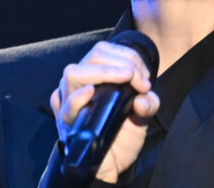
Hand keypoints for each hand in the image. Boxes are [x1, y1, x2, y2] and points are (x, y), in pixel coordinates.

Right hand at [50, 40, 159, 183]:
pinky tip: (91, 92)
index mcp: (95, 74)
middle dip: (123, 63)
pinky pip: (65, 105)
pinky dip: (77, 97)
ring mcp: (69, 100)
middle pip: (94, 56)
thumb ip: (149, 102)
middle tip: (142, 82)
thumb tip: (143, 98)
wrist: (112, 164)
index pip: (106, 50)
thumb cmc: (124, 132)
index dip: (129, 57)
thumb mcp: (143, 114)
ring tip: (126, 78)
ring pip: (75, 73)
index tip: (146, 78)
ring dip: (104, 72)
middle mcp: (79, 82)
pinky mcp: (66, 122)